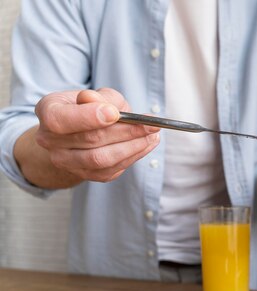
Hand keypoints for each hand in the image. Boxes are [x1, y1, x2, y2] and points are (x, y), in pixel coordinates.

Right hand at [34, 88, 159, 182]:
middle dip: (125, 131)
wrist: (80, 132)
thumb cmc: (89, 108)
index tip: (115, 113)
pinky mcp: (86, 175)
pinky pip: (111, 170)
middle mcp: (50, 140)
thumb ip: (101, 98)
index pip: (60, 120)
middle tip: (151, 124)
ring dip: (133, 147)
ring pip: (101, 159)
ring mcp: (66, 161)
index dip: (88, 117)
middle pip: (89, 140)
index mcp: (48, 112)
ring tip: (153, 135)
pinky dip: (133, 157)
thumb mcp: (95, 95)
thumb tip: (103, 104)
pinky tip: (146, 144)